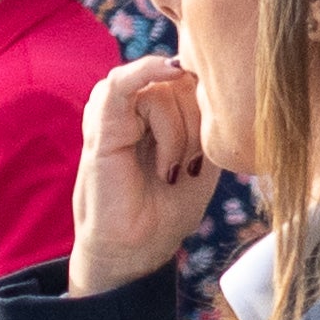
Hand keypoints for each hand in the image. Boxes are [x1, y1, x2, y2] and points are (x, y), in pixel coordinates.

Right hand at [69, 55, 218, 297]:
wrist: (137, 249)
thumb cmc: (169, 207)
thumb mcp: (206, 157)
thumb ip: (209, 117)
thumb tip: (218, 80)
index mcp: (161, 106)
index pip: (197, 77)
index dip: (212, 106)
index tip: (208, 155)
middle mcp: (136, 101)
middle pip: (184, 81)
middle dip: (196, 126)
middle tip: (186, 168)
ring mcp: (117, 110)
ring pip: (164, 90)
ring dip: (177, 134)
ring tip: (168, 171)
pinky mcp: (102, 124)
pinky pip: (122, 83)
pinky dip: (144, 72)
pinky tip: (166, 71)